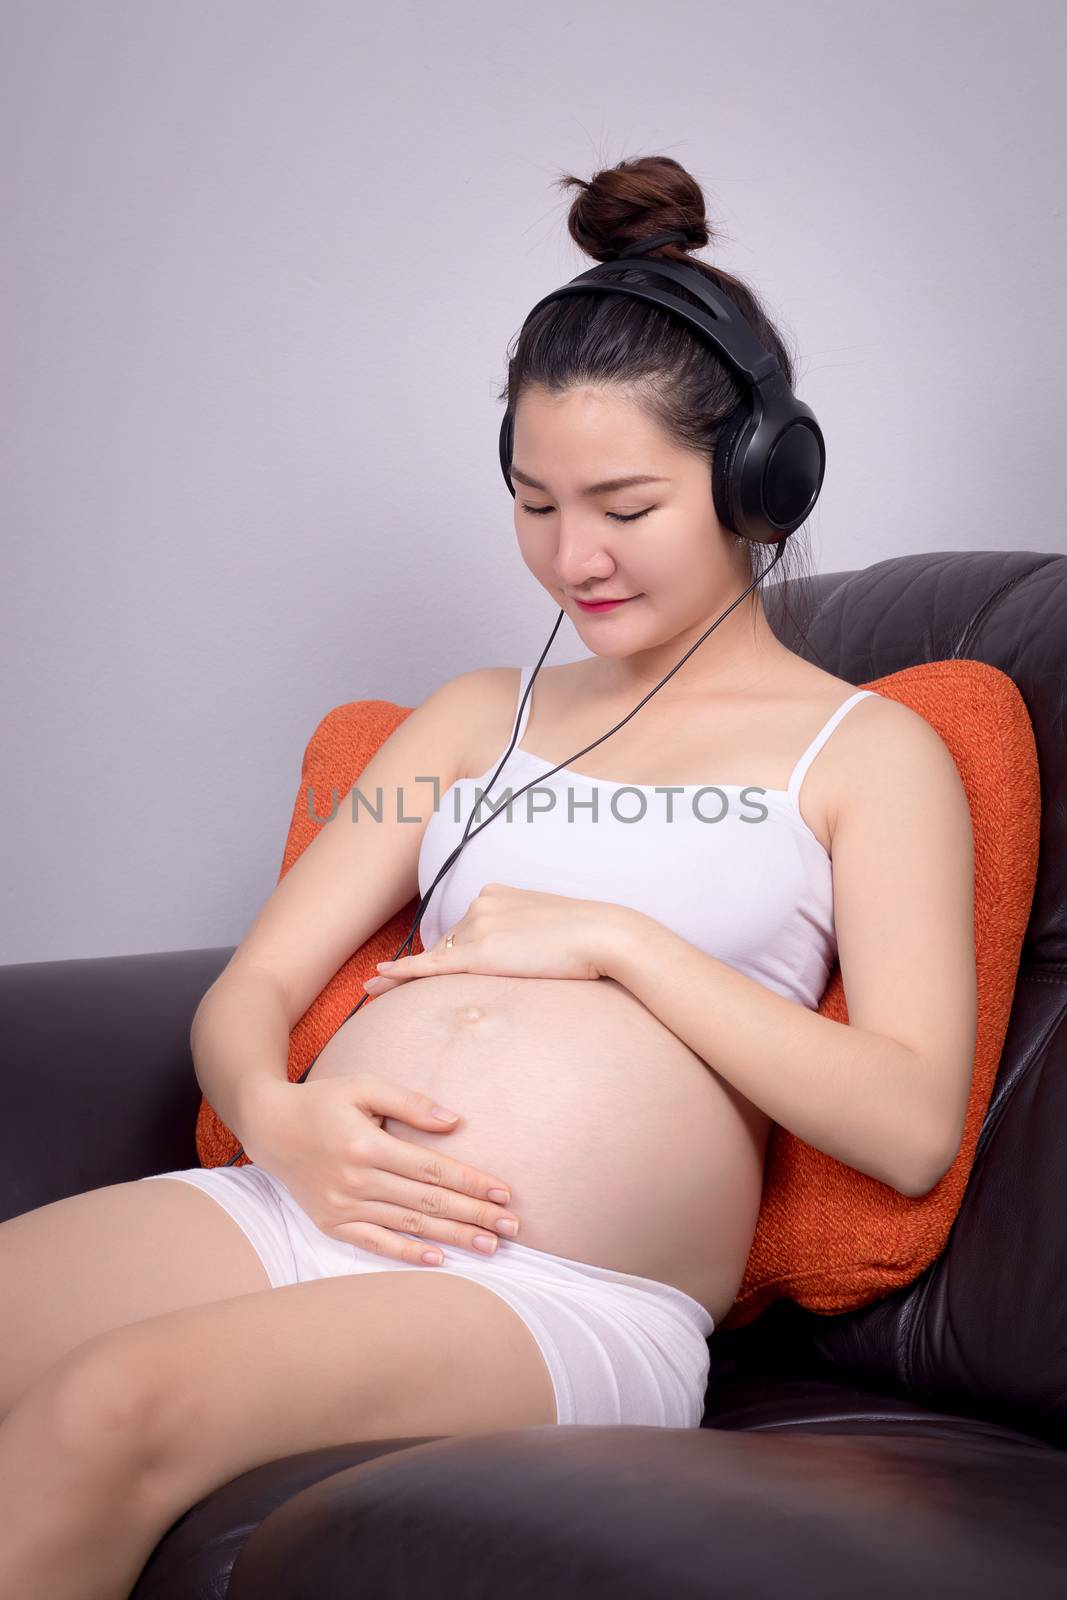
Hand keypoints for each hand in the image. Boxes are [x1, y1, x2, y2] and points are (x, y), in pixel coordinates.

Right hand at [241, 1073, 521, 1263]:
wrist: (270, 1126)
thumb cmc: (324, 1101)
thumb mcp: (365, 1086)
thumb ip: (410, 1102)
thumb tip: (454, 1122)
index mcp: (366, 1144)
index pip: (431, 1168)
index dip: (471, 1182)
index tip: (504, 1193)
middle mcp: (355, 1179)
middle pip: (427, 1202)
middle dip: (474, 1215)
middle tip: (513, 1228)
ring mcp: (342, 1206)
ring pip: (409, 1225)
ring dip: (453, 1238)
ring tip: (490, 1246)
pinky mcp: (332, 1224)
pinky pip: (375, 1243)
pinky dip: (407, 1254)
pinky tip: (439, 1260)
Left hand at [362, 883, 624, 992]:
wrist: (603, 935)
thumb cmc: (589, 937)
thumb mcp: (552, 928)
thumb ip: (527, 936)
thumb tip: (524, 954)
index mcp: (497, 893)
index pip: (466, 927)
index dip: (460, 952)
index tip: (450, 967)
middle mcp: (481, 905)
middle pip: (449, 943)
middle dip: (439, 967)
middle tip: (413, 987)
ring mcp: (478, 928)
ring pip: (439, 958)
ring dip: (416, 977)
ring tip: (381, 994)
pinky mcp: (478, 954)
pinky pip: (430, 966)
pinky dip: (401, 974)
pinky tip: (377, 981)